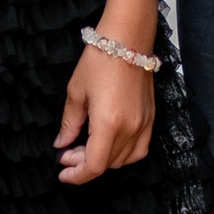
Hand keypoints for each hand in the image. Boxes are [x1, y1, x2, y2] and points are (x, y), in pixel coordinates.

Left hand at [57, 41, 155, 183]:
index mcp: (108, 123)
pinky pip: (140, 149)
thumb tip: (62, 144)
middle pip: (107, 164)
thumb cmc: (100, 59)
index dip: (77, 175)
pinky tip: (110, 145)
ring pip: (123, 160)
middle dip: (84, 164)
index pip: (94, 166)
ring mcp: (144, 124)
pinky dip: (124, 154)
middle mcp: (130, 128)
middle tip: (67, 152)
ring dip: (103, 160)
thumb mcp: (76, 92)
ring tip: (85, 147)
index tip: (62, 172)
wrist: (128, 39)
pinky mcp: (151, 118)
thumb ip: (69, 123)